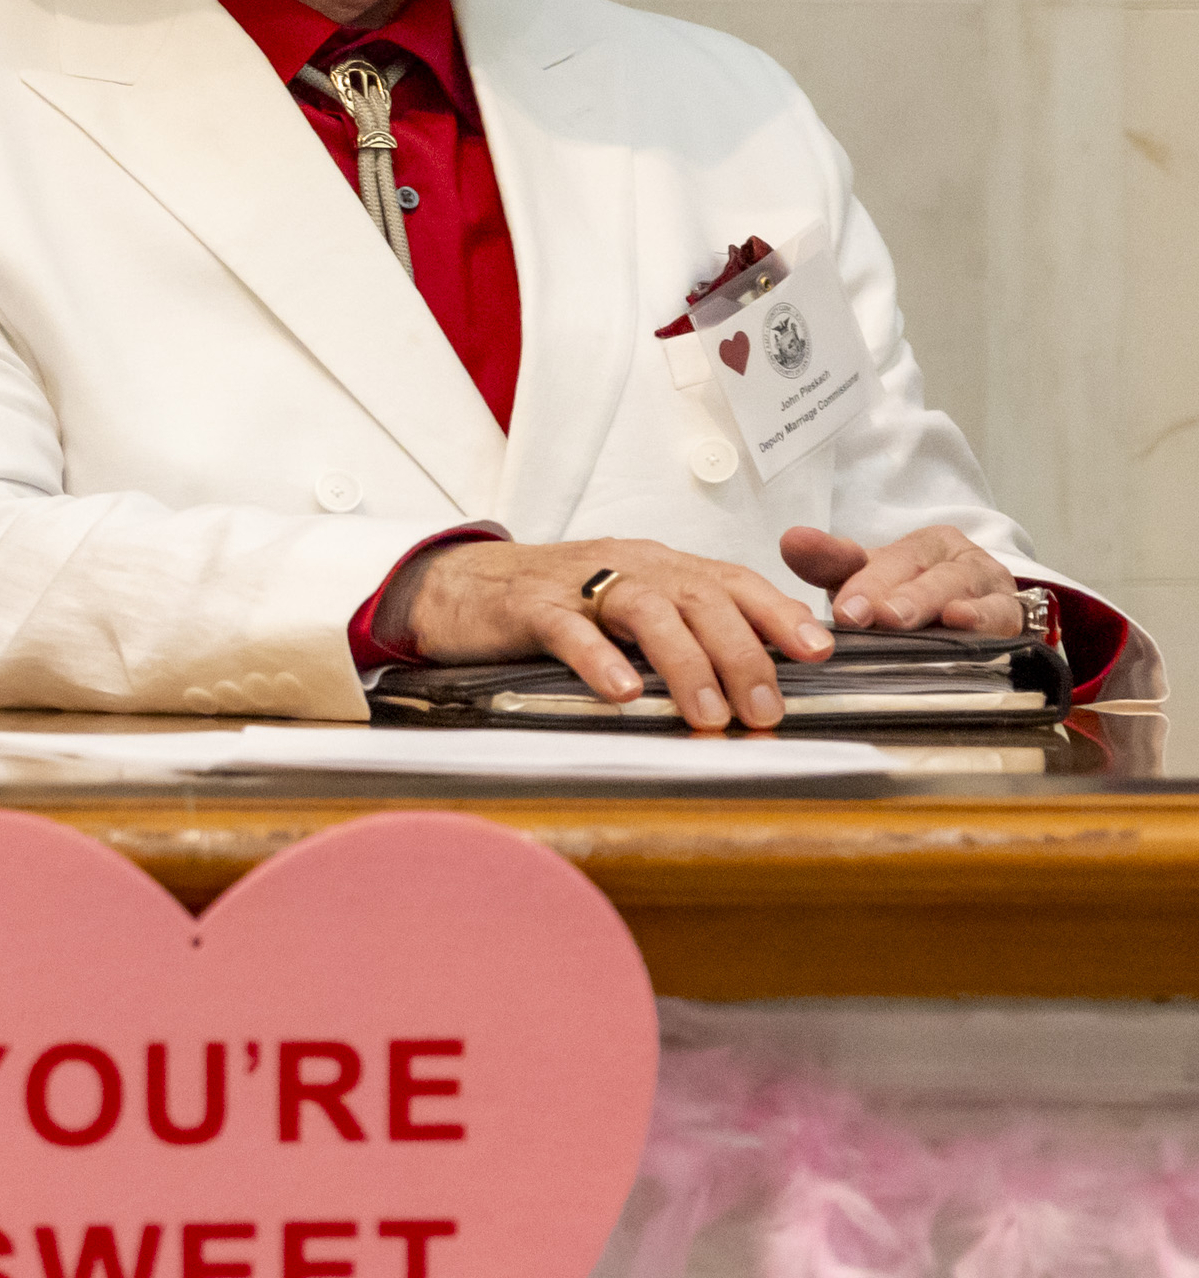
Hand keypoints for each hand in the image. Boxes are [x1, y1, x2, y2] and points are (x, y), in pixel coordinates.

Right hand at [401, 536, 836, 731]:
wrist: (459, 585)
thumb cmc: (552, 603)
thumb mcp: (626, 605)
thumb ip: (682, 627)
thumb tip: (755, 672)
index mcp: (659, 564)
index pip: (731, 579)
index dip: (777, 612)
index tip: (818, 651)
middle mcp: (628, 565)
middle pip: (699, 596)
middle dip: (742, 654)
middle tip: (764, 710)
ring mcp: (577, 582)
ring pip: (646, 610)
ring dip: (685, 662)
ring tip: (708, 713)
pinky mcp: (528, 606)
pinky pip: (569, 629)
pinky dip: (600, 660)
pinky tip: (622, 693)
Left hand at [782, 524, 1023, 635]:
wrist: (988, 617)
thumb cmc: (918, 597)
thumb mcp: (872, 581)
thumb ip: (832, 563)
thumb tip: (790, 540)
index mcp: (916, 546)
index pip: (878, 557)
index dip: (855, 578)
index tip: (834, 603)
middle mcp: (951, 558)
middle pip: (912, 569)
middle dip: (880, 591)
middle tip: (853, 613)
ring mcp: (983, 584)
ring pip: (952, 586)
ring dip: (922, 601)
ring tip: (896, 617)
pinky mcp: (1011, 613)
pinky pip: (999, 612)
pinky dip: (980, 617)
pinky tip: (960, 620)